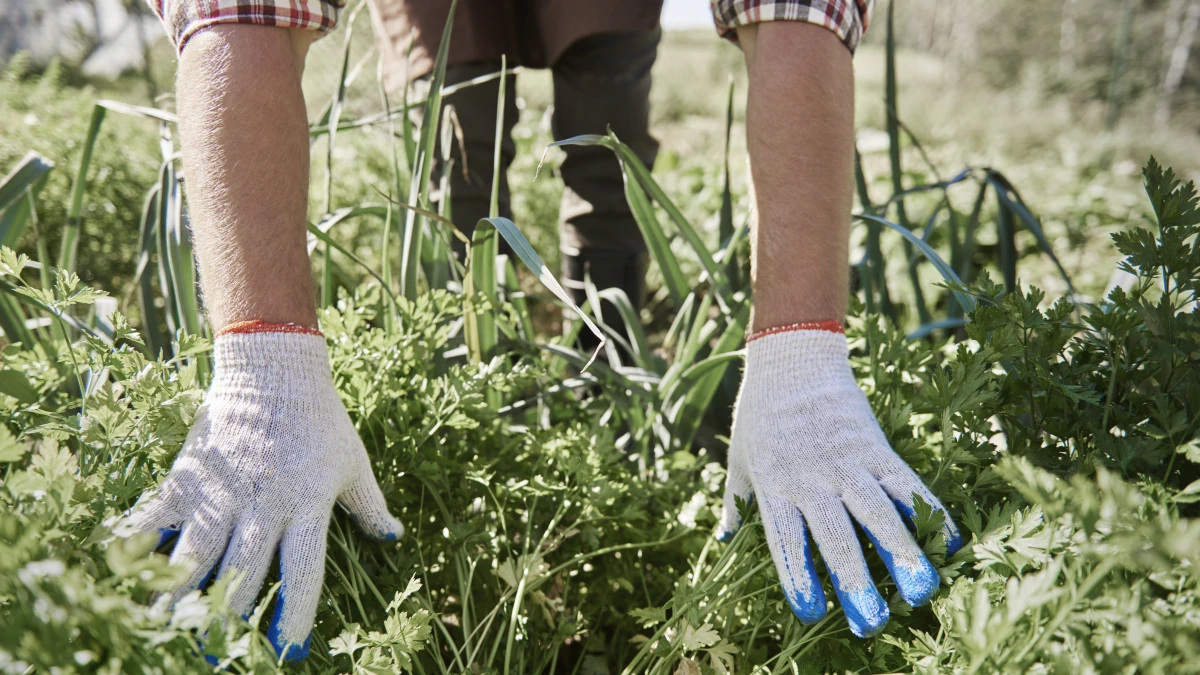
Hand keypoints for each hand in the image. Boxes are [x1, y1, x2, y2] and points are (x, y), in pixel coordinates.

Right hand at [124, 327, 403, 661]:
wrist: (273, 367)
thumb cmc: (320, 418)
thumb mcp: (353, 462)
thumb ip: (370, 505)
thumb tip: (393, 537)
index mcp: (307, 506)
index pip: (303, 572)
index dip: (296, 615)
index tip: (289, 652)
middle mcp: (263, 506)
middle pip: (243, 575)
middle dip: (230, 620)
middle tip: (218, 655)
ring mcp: (222, 492)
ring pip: (196, 556)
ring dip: (181, 597)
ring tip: (166, 629)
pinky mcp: (188, 476)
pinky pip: (156, 518)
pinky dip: (138, 545)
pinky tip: (124, 573)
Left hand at [717, 325, 960, 636]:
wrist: (792, 357)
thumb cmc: (760, 414)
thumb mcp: (738, 458)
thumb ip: (736, 502)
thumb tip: (725, 540)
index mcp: (774, 484)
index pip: (785, 537)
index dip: (798, 575)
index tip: (811, 612)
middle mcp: (812, 477)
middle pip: (835, 534)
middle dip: (854, 581)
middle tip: (871, 623)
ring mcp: (848, 461)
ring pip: (877, 511)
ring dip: (901, 552)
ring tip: (921, 591)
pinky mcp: (876, 446)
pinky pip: (906, 483)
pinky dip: (929, 512)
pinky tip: (950, 543)